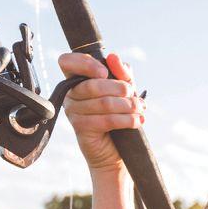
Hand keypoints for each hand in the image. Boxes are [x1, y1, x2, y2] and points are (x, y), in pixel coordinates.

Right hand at [57, 52, 144, 172]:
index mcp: (76, 80)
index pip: (67, 61)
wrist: (116, 150)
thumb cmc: (119, 115)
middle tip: (134, 95)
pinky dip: (126, 120)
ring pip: (103, 103)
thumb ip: (121, 73)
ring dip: (128, 106)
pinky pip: (106, 120)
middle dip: (120, 89)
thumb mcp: (124, 90)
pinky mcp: (81, 128)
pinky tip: (137, 121)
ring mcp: (73, 111)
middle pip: (92, 85)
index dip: (85, 63)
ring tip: (140, 110)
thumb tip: (113, 57)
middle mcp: (70, 94)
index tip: (105, 72)